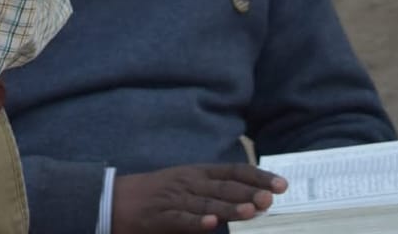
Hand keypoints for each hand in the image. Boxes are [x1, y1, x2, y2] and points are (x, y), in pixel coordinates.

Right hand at [112, 164, 286, 232]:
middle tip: (271, 198)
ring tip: (250, 211)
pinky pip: (181, 220)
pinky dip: (196, 222)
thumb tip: (251, 201)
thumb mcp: (187, 186)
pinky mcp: (161, 216)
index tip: (282, 184)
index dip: (257, 177)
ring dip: (229, 207)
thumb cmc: (157, 195)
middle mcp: (189, 182)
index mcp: (198, 173)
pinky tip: (211, 225)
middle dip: (249, 192)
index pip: (233, 171)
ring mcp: (175, 198)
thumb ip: (214, 193)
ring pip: (206, 203)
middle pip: (223, 186)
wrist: (116, 199)